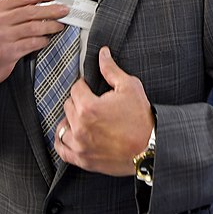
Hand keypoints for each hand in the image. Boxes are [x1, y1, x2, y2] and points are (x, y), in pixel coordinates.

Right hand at [0, 0, 68, 103]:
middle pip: (30, 11)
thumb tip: (39, 1)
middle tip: (64, 10)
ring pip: (33, 27)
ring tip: (59, 25)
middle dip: (51, 10)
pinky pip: (31, 43)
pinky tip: (46, 40)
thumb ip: (11, 10)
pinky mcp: (6, 53)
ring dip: (50, 26)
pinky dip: (42, 41)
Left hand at [56, 46, 154, 175]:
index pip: (76, 88)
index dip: (84, 85)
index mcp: (89, 107)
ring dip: (70, 120)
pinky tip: (70, 135)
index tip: (90, 88)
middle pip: (68, 106)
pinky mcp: (83, 159)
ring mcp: (80, 145)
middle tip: (92, 102)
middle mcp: (80, 127)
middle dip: (78, 101)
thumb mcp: (130, 87)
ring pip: (62, 127)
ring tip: (82, 119)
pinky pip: (62, 150)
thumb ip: (111, 69)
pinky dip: (63, 141)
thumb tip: (102, 54)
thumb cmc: (141, 118)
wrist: (150, 147)